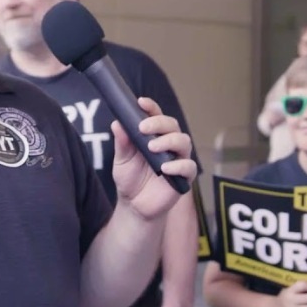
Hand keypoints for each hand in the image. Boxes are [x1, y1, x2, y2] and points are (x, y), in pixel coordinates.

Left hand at [111, 97, 196, 220]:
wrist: (134, 205)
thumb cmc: (130, 178)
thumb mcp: (121, 160)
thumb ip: (122, 143)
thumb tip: (117, 123)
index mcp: (153, 135)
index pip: (156, 115)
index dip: (150, 107)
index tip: (140, 102)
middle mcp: (168, 143)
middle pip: (172, 125)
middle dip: (158, 123)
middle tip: (143, 129)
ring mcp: (178, 159)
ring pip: (184, 141)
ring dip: (169, 141)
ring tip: (152, 148)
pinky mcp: (184, 177)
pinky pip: (189, 167)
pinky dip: (178, 165)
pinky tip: (164, 168)